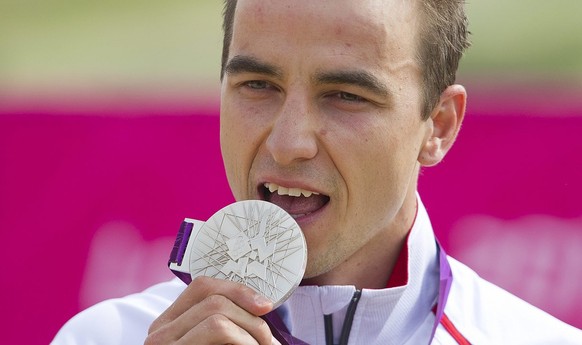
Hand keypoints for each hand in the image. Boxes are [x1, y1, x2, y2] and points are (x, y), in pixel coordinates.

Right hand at [145, 276, 278, 344]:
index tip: (266, 305)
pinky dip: (245, 341)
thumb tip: (260, 302)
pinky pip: (218, 330)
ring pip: (218, 317)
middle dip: (251, 318)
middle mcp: (158, 333)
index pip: (202, 286)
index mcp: (168, 324)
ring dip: (251, 333)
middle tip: (269, 341)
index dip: (238, 290)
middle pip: (214, 300)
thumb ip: (225, 322)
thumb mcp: (216, 341)